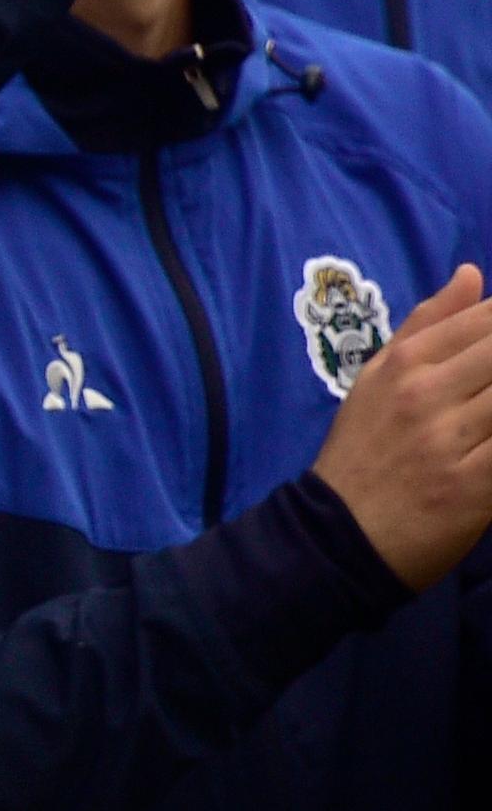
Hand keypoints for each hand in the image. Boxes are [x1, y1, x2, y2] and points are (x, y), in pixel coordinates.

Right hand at [309, 263, 491, 585]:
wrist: (335, 536)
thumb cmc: (361, 452)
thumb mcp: (375, 380)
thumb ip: (427, 325)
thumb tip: (470, 273)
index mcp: (404, 362)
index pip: (486, 319)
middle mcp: (426, 394)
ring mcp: (450, 441)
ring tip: (491, 411)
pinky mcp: (474, 487)